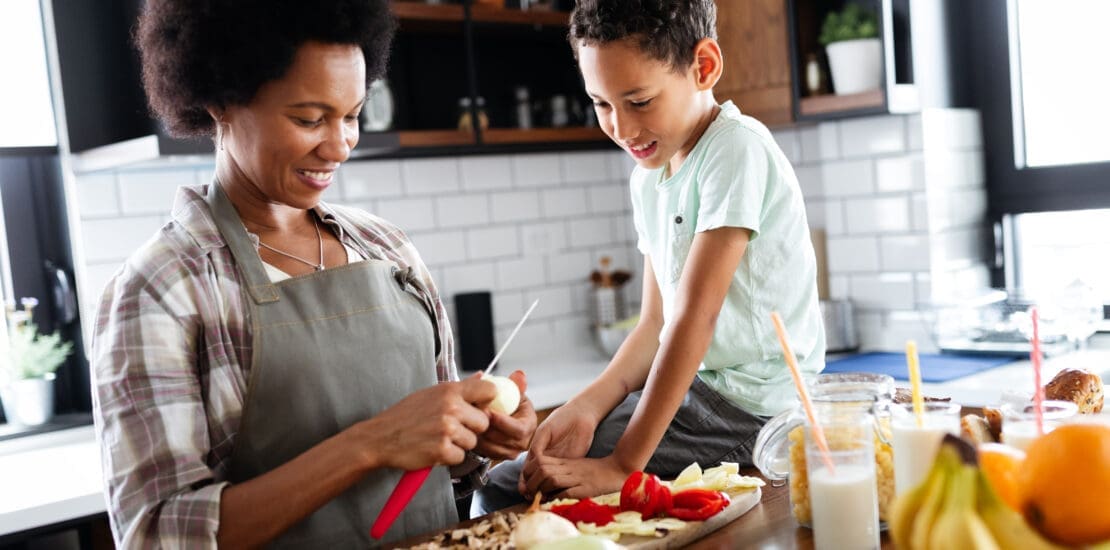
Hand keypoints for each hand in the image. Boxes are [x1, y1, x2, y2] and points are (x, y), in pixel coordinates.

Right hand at [351, 376, 496, 470]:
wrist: (381, 437)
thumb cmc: (405, 415)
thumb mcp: (431, 394)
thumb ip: (459, 388)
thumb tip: (483, 376)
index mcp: (449, 391)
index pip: (489, 391)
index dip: (486, 403)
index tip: (477, 408)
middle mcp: (451, 408)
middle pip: (483, 422)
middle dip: (471, 429)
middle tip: (451, 429)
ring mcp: (447, 430)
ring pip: (472, 442)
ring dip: (459, 444)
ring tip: (438, 438)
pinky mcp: (442, 450)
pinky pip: (460, 457)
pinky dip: (449, 457)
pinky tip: (433, 448)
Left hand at [474, 371, 537, 459]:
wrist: (500, 415)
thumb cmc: (508, 403)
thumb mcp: (513, 392)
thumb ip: (516, 384)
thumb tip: (519, 375)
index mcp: (529, 424)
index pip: (519, 429)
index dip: (504, 422)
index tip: (489, 412)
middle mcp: (523, 441)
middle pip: (505, 441)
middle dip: (488, 429)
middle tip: (474, 416)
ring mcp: (511, 451)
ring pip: (494, 449)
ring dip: (480, 436)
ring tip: (469, 422)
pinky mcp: (499, 456)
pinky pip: (486, 453)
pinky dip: (477, 443)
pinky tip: (469, 431)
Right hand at [519, 400, 599, 493]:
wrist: (582, 415)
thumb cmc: (562, 419)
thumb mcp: (546, 431)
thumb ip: (538, 445)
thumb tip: (533, 461)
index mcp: (538, 451)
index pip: (528, 469)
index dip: (524, 480)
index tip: (522, 489)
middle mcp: (547, 459)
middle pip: (536, 478)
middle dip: (531, 488)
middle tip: (529, 497)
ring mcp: (558, 463)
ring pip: (548, 480)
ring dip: (542, 490)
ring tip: (539, 498)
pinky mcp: (570, 464)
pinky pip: (562, 477)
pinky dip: (556, 486)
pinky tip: (553, 493)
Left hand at [520, 454, 630, 499]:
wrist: (618, 469)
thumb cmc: (596, 470)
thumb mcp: (575, 465)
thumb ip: (561, 469)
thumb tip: (544, 482)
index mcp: (566, 461)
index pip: (540, 460)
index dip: (529, 470)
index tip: (527, 481)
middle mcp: (569, 468)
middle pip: (542, 469)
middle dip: (531, 482)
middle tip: (529, 493)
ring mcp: (577, 478)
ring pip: (551, 478)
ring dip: (541, 489)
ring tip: (539, 498)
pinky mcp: (586, 488)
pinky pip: (566, 492)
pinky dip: (556, 497)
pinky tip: (553, 501)